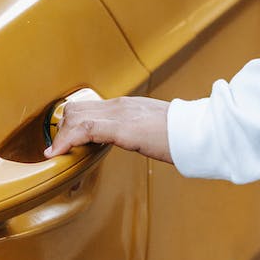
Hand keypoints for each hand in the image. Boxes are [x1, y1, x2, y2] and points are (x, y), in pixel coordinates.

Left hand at [44, 96, 172, 162]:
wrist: (200, 132)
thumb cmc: (184, 135)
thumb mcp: (156, 130)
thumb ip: (140, 131)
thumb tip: (138, 140)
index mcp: (128, 105)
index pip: (89, 107)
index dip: (71, 123)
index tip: (64, 141)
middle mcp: (120, 105)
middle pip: (76, 108)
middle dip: (62, 130)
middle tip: (59, 150)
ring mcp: (120, 114)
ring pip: (75, 116)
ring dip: (61, 137)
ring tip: (58, 154)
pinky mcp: (122, 128)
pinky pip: (84, 129)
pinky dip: (66, 141)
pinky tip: (59, 154)